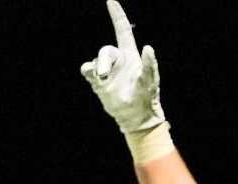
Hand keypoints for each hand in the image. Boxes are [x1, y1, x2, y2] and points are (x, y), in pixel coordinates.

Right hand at [80, 1, 164, 132]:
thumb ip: (149, 64)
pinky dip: (89, 71)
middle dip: (104, 60)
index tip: (111, 1)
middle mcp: (118, 61)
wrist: (135, 117)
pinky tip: (97, 80)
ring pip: (96, 61)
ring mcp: (107, 71)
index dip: (117, 16)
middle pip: (106, 50)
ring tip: (104, 80)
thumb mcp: (150, 81)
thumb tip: (148, 47)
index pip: (122, 31)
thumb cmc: (146, 98)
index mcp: (131, 56)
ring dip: (99, 68)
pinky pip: (87, 69)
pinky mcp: (98, 82)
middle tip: (104, 74)